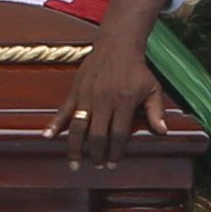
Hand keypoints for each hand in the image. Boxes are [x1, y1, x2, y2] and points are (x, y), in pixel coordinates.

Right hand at [49, 32, 165, 167]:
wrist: (117, 45)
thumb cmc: (137, 69)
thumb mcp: (153, 88)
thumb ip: (157, 111)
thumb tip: (163, 132)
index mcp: (124, 102)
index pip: (118, 134)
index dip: (115, 152)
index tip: (112, 164)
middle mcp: (104, 100)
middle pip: (97, 135)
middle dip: (96, 154)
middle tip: (96, 166)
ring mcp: (87, 96)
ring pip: (78, 127)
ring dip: (75, 147)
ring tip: (74, 163)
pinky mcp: (76, 90)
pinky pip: (63, 110)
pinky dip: (54, 124)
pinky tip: (47, 136)